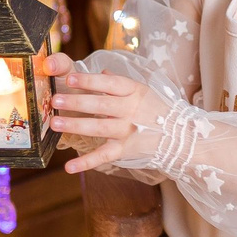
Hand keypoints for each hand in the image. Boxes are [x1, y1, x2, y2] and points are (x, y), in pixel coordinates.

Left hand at [41, 55, 163, 173]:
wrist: (182, 135)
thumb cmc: (157, 109)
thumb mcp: (143, 90)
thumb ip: (119, 82)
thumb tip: (102, 70)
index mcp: (134, 91)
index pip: (110, 83)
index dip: (90, 80)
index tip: (70, 78)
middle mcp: (131, 110)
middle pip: (101, 104)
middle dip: (77, 102)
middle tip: (55, 100)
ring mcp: (128, 131)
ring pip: (99, 128)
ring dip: (76, 125)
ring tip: (55, 123)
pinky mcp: (126, 150)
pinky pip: (104, 156)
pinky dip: (86, 163)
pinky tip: (69, 167)